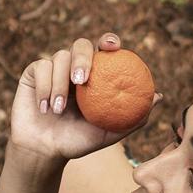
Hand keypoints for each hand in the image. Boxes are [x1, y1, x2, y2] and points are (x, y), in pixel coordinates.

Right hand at [8, 31, 162, 162]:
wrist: (45, 151)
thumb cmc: (78, 141)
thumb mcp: (109, 132)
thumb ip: (134, 117)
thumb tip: (159, 96)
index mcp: (95, 74)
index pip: (103, 49)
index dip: (109, 40)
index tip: (112, 47)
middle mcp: (74, 66)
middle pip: (80, 45)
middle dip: (82, 58)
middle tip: (81, 80)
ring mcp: (53, 67)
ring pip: (59, 58)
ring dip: (59, 84)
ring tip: (58, 109)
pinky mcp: (33, 73)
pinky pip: (40, 68)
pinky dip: (44, 88)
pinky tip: (44, 108)